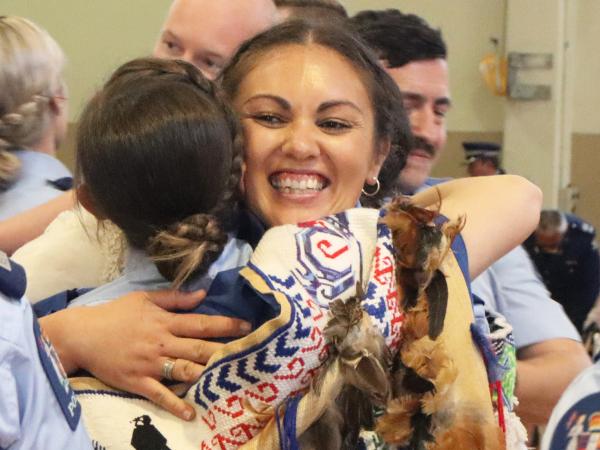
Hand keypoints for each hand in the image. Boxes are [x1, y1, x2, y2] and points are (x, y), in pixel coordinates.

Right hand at [42, 289, 250, 420]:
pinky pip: (160, 395)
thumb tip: (203, 293)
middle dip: (224, 350)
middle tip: (247, 354)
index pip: (201, 323)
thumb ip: (175, 298)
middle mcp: (161, 343)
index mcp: (165, 322)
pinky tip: (192, 412)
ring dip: (205, 375)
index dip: (226, 325)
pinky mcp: (137, 382)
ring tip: (227, 379)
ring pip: (183, 370)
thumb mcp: (145, 299)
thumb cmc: (116, 314)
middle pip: (198, 348)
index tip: (247, 327)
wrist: (83, 334)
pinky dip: (176, 404)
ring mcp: (150, 364)